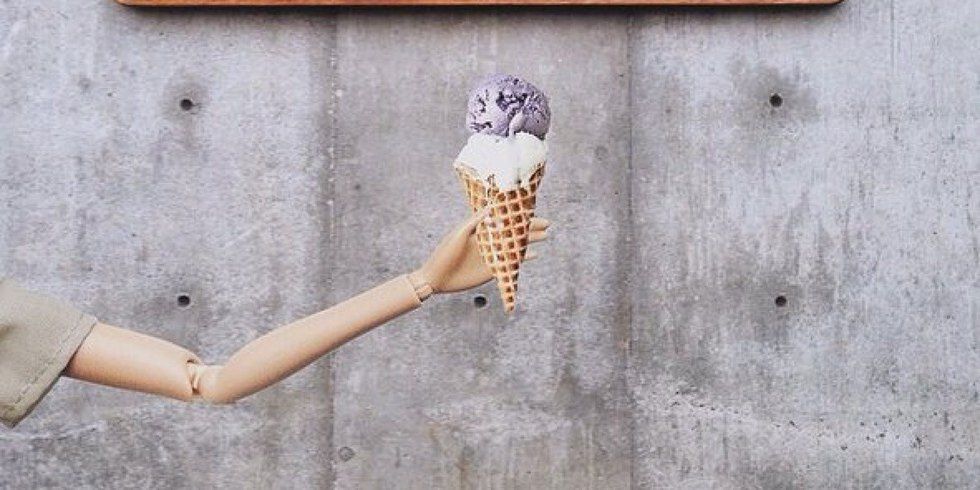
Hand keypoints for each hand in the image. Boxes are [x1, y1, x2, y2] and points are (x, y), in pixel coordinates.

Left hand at [412, 208, 550, 294]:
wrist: (436, 278)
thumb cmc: (444, 253)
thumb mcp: (458, 234)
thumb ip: (474, 222)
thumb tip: (491, 209)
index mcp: (481, 230)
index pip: (503, 221)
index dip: (517, 217)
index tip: (532, 211)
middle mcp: (489, 242)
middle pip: (513, 233)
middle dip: (530, 228)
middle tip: (547, 224)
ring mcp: (491, 256)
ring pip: (515, 247)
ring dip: (530, 242)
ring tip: (545, 236)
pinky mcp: (492, 271)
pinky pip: (511, 264)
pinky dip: (523, 259)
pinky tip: (535, 255)